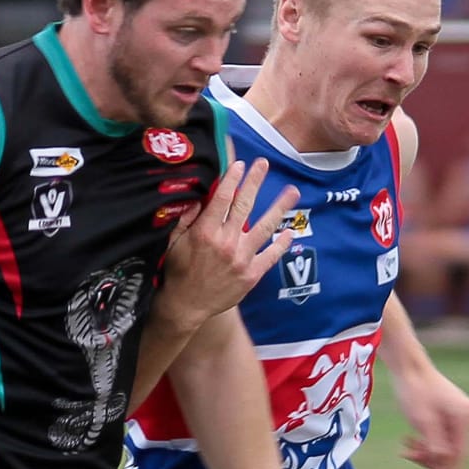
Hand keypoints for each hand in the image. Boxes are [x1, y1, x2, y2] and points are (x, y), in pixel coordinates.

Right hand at [158, 158, 300, 332]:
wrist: (187, 305)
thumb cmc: (178, 271)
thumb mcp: (175, 242)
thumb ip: (188, 218)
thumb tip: (201, 197)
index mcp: (205, 232)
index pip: (222, 198)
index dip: (232, 178)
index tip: (240, 163)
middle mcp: (226, 242)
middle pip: (245, 205)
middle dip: (255, 181)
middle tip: (264, 164)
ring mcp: (242, 258)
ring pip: (265, 227)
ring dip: (280, 207)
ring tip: (292, 192)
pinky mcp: (252, 274)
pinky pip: (270, 255)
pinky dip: (281, 244)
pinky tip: (290, 231)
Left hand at [394, 362, 468, 468]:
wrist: (409, 368)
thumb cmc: (415, 390)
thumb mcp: (423, 420)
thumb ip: (436, 445)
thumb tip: (444, 466)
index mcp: (466, 417)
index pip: (463, 453)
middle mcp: (468, 419)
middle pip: (454, 452)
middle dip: (432, 459)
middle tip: (410, 456)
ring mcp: (459, 419)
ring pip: (446, 448)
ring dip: (426, 452)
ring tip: (406, 447)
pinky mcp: (450, 419)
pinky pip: (441, 440)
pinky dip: (426, 444)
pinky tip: (409, 441)